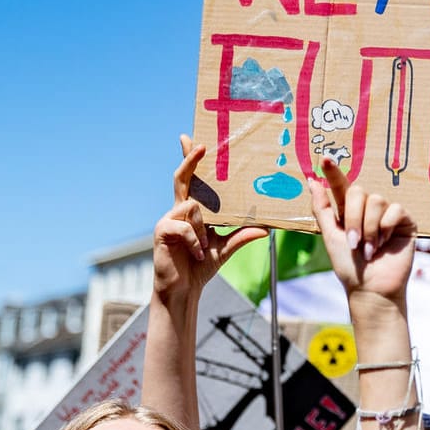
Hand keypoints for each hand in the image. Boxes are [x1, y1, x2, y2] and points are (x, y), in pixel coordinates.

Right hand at [152, 136, 267, 302]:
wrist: (182, 290)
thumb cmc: (199, 268)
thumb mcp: (225, 249)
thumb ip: (242, 236)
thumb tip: (266, 229)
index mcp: (192, 211)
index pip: (191, 180)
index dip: (189, 159)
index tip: (192, 139)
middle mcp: (178, 211)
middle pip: (182, 178)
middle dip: (190, 160)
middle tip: (201, 145)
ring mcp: (169, 220)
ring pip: (192, 206)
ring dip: (202, 226)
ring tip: (205, 247)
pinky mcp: (163, 232)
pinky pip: (185, 227)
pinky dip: (196, 242)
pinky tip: (198, 254)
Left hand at [309, 157, 414, 300]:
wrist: (371, 288)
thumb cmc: (349, 267)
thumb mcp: (330, 236)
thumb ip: (322, 209)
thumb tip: (312, 181)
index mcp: (348, 211)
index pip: (341, 186)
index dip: (333, 172)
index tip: (324, 158)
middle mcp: (368, 209)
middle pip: (358, 191)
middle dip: (353, 218)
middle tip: (353, 242)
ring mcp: (387, 213)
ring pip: (376, 200)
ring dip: (369, 228)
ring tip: (369, 249)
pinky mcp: (405, 220)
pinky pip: (395, 209)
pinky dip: (386, 228)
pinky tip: (385, 245)